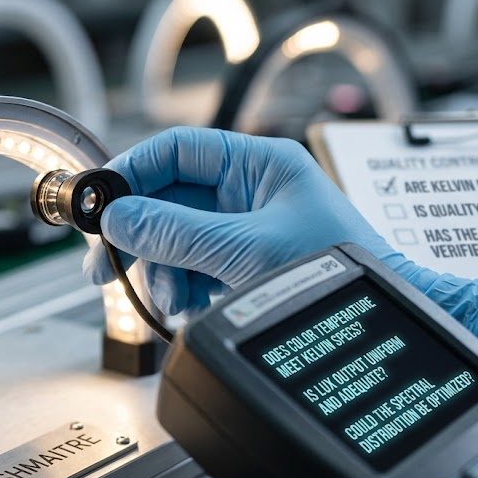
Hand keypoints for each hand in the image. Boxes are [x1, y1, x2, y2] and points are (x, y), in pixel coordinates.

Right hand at [84, 127, 477, 334]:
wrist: (376, 327)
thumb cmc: (333, 275)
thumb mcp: (245, 250)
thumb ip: (177, 233)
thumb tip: (118, 219)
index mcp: (257, 164)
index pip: (178, 150)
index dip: (133, 171)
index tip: (101, 201)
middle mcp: (246, 190)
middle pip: (168, 199)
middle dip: (139, 235)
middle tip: (104, 266)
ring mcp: (242, 227)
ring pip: (173, 238)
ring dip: (160, 270)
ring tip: (170, 300)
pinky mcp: (240, 263)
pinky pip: (191, 266)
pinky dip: (181, 287)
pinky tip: (187, 306)